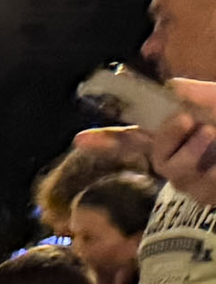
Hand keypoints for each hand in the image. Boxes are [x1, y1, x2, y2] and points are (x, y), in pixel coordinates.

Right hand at [76, 77, 215, 205]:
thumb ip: (200, 94)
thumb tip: (170, 88)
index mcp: (186, 136)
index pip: (141, 139)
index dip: (109, 141)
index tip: (81, 140)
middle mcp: (186, 160)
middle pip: (152, 152)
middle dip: (163, 134)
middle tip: (185, 120)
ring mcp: (197, 181)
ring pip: (170, 166)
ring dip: (191, 147)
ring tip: (212, 135)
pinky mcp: (207, 195)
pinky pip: (194, 179)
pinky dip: (207, 162)